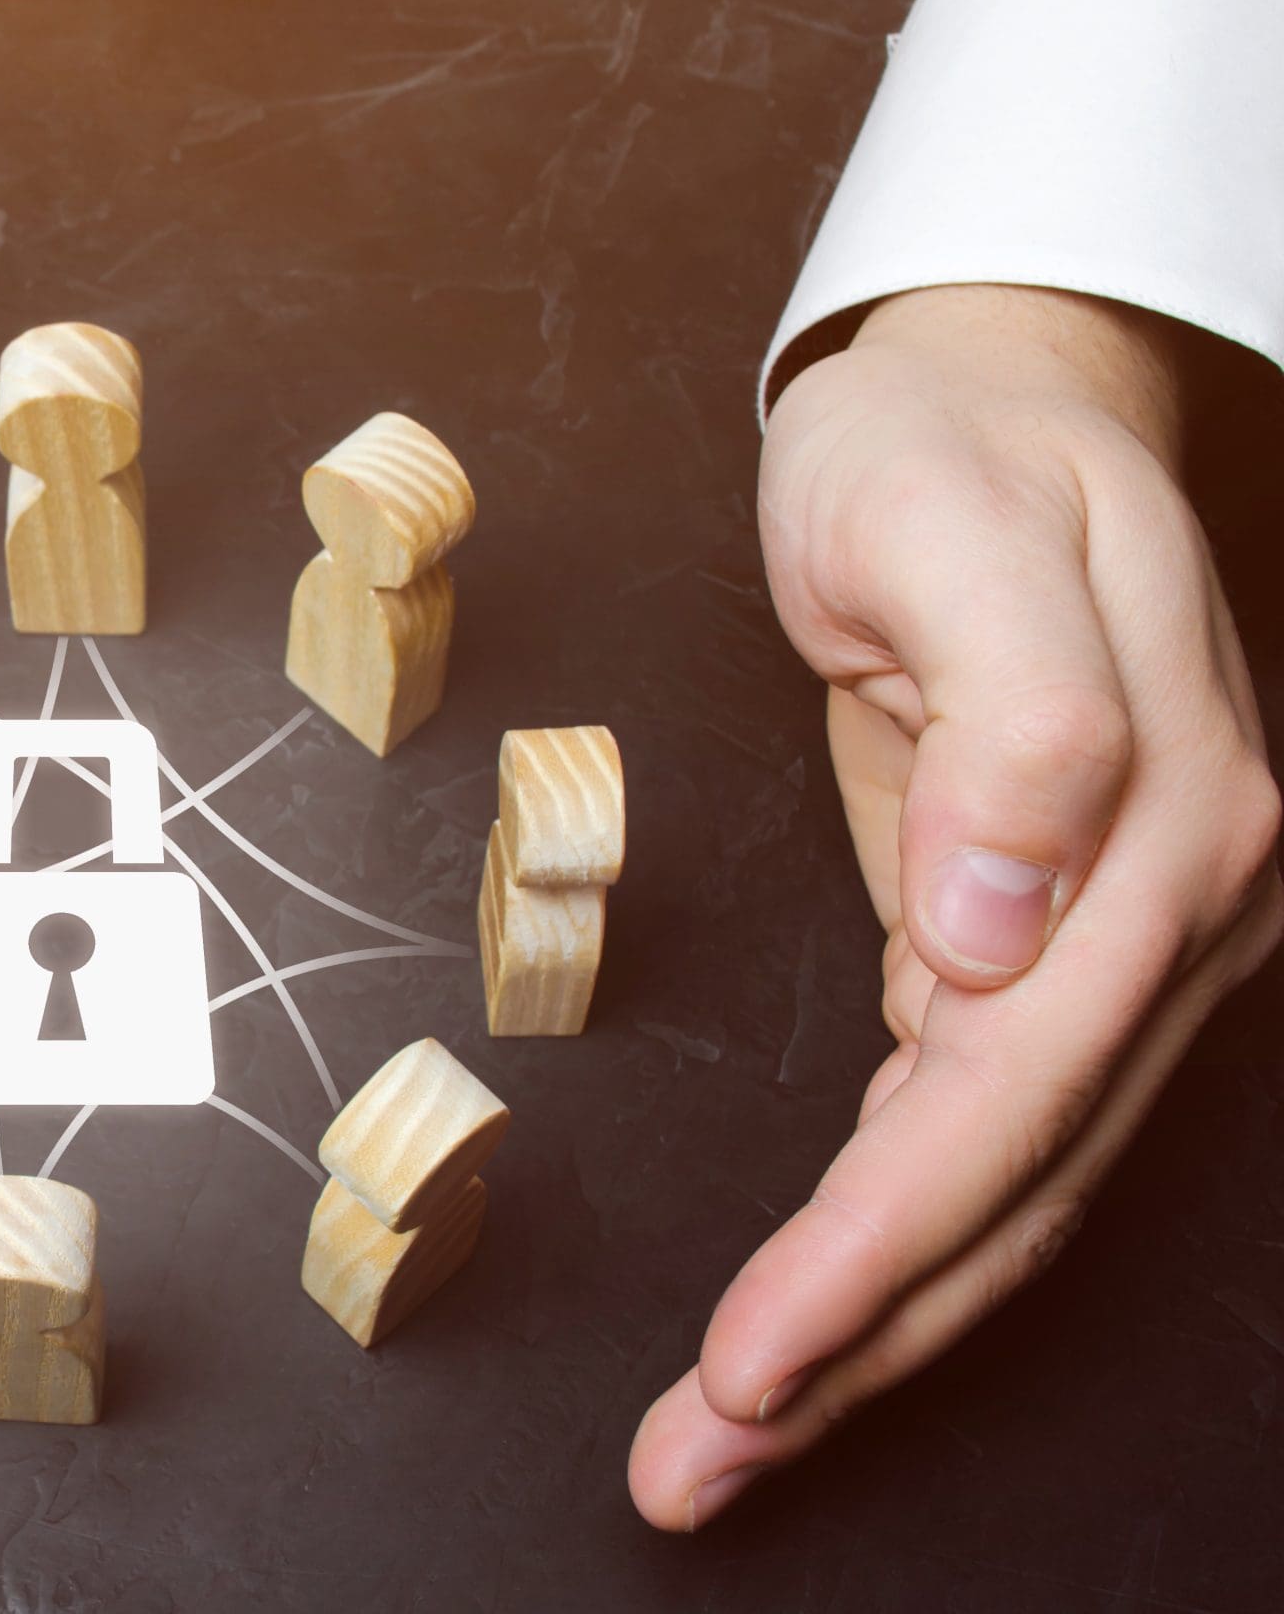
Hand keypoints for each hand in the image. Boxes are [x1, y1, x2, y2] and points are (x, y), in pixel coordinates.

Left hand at [629, 284, 1281, 1528]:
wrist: (987, 394)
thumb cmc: (945, 447)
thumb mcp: (955, 531)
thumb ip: (1021, 721)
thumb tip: (1008, 919)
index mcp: (1160, 833)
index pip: (1005, 1096)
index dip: (883, 1244)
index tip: (759, 1354)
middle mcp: (1162, 914)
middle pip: (1009, 1186)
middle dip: (855, 1344)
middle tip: (698, 1466)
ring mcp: (1112, 940)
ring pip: (994, 1186)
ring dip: (866, 1326)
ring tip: (726, 1437)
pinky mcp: (1039, 942)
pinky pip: (964, 1125)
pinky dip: (883, 1233)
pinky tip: (804, 1309)